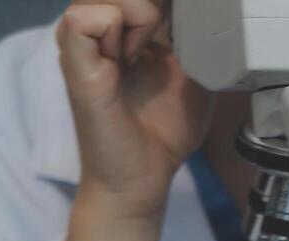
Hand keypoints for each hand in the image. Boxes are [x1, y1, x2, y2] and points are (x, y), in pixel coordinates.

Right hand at [59, 0, 211, 240]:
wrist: (145, 176)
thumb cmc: (166, 128)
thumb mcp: (198, 70)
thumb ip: (199, 32)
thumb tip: (212, 8)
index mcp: (122, 25)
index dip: (166, 3)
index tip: (182, 22)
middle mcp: (97, 27)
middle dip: (158, 6)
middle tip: (164, 41)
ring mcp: (82, 42)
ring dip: (142, 14)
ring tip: (145, 54)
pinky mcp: (76, 62)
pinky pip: (87, 17)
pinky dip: (120, 29)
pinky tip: (130, 59)